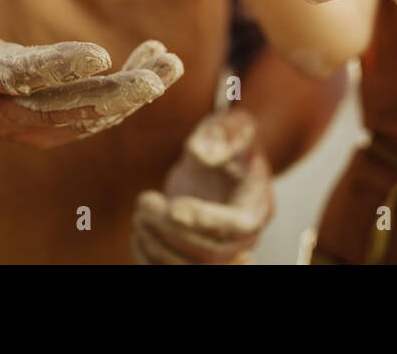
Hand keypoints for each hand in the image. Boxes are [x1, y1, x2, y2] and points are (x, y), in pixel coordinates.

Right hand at [0, 0, 182, 148]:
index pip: (18, 76)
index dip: (59, 68)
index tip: (101, 54)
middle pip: (60, 111)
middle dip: (111, 96)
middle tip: (156, 76)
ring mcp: (21, 125)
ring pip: (82, 121)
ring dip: (129, 98)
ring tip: (170, 65)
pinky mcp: (41, 128)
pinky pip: (88, 120)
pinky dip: (124, 99)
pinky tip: (156, 67)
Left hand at [131, 108, 271, 263]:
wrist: (220, 161)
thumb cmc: (227, 142)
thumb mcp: (231, 125)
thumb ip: (223, 133)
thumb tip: (203, 154)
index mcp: (257, 206)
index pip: (238, 225)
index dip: (205, 220)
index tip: (173, 206)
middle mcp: (243, 238)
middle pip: (212, 255)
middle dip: (173, 231)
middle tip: (145, 202)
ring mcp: (220, 253)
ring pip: (191, 269)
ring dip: (158, 246)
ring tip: (140, 212)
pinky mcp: (196, 257)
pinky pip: (174, 271)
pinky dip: (150, 258)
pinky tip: (139, 231)